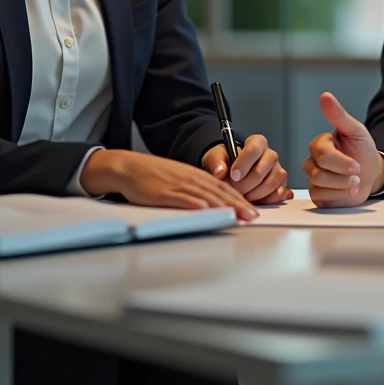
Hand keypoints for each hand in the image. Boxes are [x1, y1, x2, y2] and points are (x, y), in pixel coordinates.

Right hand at [79, 149, 258, 221]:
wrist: (130, 167)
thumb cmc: (154, 176)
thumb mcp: (180, 180)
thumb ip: (196, 190)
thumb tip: (214, 204)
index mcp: (196, 176)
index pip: (223, 189)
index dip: (240, 200)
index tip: (253, 211)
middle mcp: (191, 179)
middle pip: (219, 192)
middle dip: (238, 205)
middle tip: (253, 216)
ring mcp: (177, 185)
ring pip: (204, 196)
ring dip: (222, 206)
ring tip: (237, 216)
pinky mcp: (163, 192)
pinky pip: (181, 198)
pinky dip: (194, 204)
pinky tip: (204, 209)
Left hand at [202, 134, 292, 204]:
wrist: (231, 172)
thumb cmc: (225, 161)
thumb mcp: (216, 157)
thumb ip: (216, 162)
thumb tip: (220, 172)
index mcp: (257, 142)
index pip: (254, 149)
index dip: (243, 163)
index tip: (233, 176)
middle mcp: (270, 155)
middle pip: (260, 171)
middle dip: (244, 184)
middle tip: (234, 189)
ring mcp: (278, 170)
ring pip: (271, 183)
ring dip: (254, 194)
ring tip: (243, 195)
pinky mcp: (281, 185)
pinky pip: (278, 194)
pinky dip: (265, 200)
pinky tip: (254, 199)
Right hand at [302, 92, 383, 207]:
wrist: (372, 175)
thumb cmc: (363, 151)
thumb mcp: (356, 131)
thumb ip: (339, 115)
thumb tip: (325, 96)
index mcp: (320, 143)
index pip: (324, 155)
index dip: (343, 163)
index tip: (357, 165)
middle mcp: (313, 160)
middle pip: (318, 172)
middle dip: (343, 176)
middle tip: (357, 174)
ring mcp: (313, 177)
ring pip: (318, 185)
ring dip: (342, 186)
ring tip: (354, 183)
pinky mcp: (316, 193)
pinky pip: (320, 198)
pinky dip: (339, 196)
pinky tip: (347, 191)